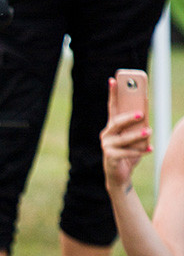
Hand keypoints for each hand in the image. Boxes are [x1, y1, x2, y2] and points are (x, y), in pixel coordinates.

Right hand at [101, 77, 150, 192]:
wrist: (120, 176)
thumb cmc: (129, 153)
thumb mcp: (135, 137)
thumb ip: (138, 125)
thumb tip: (145, 113)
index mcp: (112, 127)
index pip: (112, 107)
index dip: (112, 94)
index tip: (113, 80)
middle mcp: (107, 134)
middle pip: (116, 122)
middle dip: (128, 117)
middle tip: (141, 114)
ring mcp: (107, 146)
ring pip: (123, 138)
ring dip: (137, 135)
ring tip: (148, 131)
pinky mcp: (110, 158)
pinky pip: (126, 152)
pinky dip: (139, 151)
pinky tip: (149, 149)